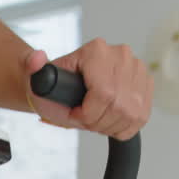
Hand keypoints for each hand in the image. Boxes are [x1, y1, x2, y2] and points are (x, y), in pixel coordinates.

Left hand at [25, 39, 152, 139]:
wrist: (67, 82)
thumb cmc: (54, 84)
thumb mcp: (38, 78)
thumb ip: (32, 67)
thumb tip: (36, 59)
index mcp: (96, 52)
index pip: (104, 94)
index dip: (88, 114)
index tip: (75, 117)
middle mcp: (121, 56)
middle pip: (119, 106)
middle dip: (98, 122)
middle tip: (83, 121)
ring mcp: (137, 69)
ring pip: (131, 113)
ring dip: (110, 126)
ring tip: (94, 121)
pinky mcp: (146, 84)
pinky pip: (141, 116)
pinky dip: (124, 127)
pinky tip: (109, 121)